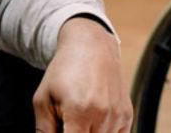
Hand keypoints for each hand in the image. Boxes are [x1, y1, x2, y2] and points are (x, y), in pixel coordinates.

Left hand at [33, 17, 131, 132]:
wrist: (91, 47)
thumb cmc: (64, 71)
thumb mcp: (43, 99)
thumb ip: (44, 130)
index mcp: (79, 111)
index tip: (62, 128)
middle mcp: (102, 116)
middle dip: (75, 132)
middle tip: (67, 121)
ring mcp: (117, 117)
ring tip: (79, 118)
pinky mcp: (127, 116)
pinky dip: (102, 132)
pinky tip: (93, 118)